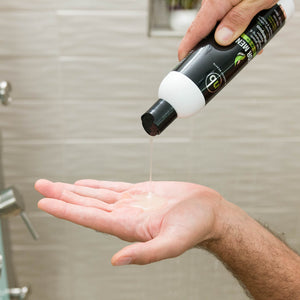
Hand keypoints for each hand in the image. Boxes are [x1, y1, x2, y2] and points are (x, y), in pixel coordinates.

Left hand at [35, 179, 223, 265]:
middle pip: (86, 205)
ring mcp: (131, 203)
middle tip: (41, 186)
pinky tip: (85, 184)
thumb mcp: (172, 243)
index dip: (66, 210)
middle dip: (62, 195)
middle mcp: (125, 215)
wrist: (207, 212)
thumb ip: (145, 254)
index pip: (89, 218)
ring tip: (56, 184)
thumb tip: (117, 262)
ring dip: (75, 189)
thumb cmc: (195, 228)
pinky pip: (112, 188)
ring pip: (96, 195)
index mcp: (128, 226)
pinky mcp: (140, 192)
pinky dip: (96, 185)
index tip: (46, 202)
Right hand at [178, 0, 275, 59]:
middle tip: (224, 61)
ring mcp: (219, 2)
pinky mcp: (225, 2)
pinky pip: (225, 18)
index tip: (182, 60)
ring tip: (245, 46)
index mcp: (215, 2)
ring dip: (229, 38)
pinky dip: (235, 28)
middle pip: (205, 32)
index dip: (187, 47)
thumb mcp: (257, 0)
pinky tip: (248, 33)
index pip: (195, 30)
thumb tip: (223, 39)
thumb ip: (240, 18)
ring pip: (217, 27)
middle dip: (214, 48)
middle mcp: (213, 2)